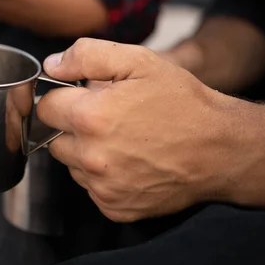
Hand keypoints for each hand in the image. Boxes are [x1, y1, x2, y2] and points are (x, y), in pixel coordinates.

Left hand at [37, 38, 232, 221]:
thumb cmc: (181, 102)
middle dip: (72, 126)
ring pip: (71, 164)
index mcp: (90, 117)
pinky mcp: (114, 207)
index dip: (62, 97)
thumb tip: (51, 65)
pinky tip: (129, 161)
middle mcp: (91, 157)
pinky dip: (102, 175)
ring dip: (86, 152)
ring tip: (122, 140)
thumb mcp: (138, 61)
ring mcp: (102, 187)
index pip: (44, 107)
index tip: (81, 97)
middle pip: (53, 138)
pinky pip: (91, 188)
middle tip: (107, 118)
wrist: (220, 149)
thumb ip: (86, 56)